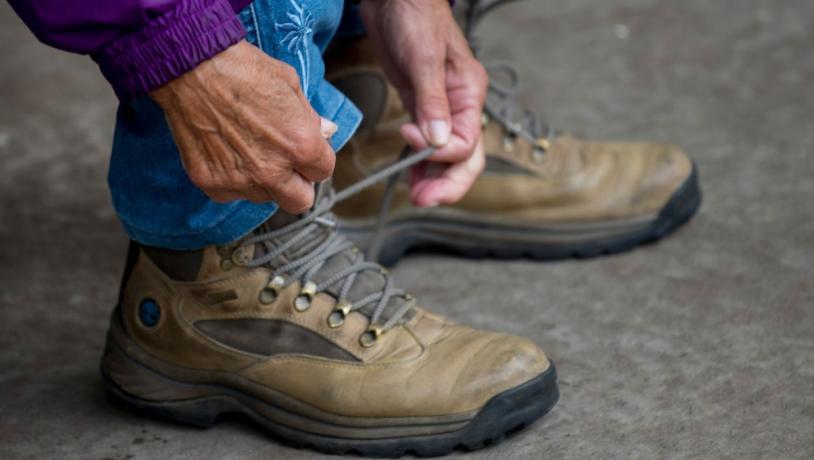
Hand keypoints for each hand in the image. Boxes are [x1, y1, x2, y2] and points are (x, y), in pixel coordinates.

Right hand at [150, 40, 336, 213]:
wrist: (191, 68)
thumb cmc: (242, 69)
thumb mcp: (290, 84)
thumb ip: (310, 117)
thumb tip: (326, 132)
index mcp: (300, 145)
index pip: (323, 172)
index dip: (315, 160)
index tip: (306, 152)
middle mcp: (271, 171)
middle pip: (299, 201)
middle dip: (298, 185)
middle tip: (286, 164)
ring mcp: (239, 180)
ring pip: (264, 197)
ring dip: (263, 181)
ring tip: (248, 148)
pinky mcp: (211, 182)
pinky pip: (231, 193)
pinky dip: (232, 178)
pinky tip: (226, 151)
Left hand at [360, 0, 486, 206]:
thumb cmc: (415, 16)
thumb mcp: (424, 58)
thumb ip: (431, 101)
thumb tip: (436, 140)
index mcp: (469, 94)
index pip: (466, 141)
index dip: (440, 151)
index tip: (409, 137)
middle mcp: (460, 106)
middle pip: (465, 158)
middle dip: (448, 183)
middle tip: (424, 199)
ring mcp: (441, 109)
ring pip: (447, 156)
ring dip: (434, 179)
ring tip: (415, 195)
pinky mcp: (421, 108)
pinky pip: (428, 145)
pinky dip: (420, 163)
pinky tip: (410, 175)